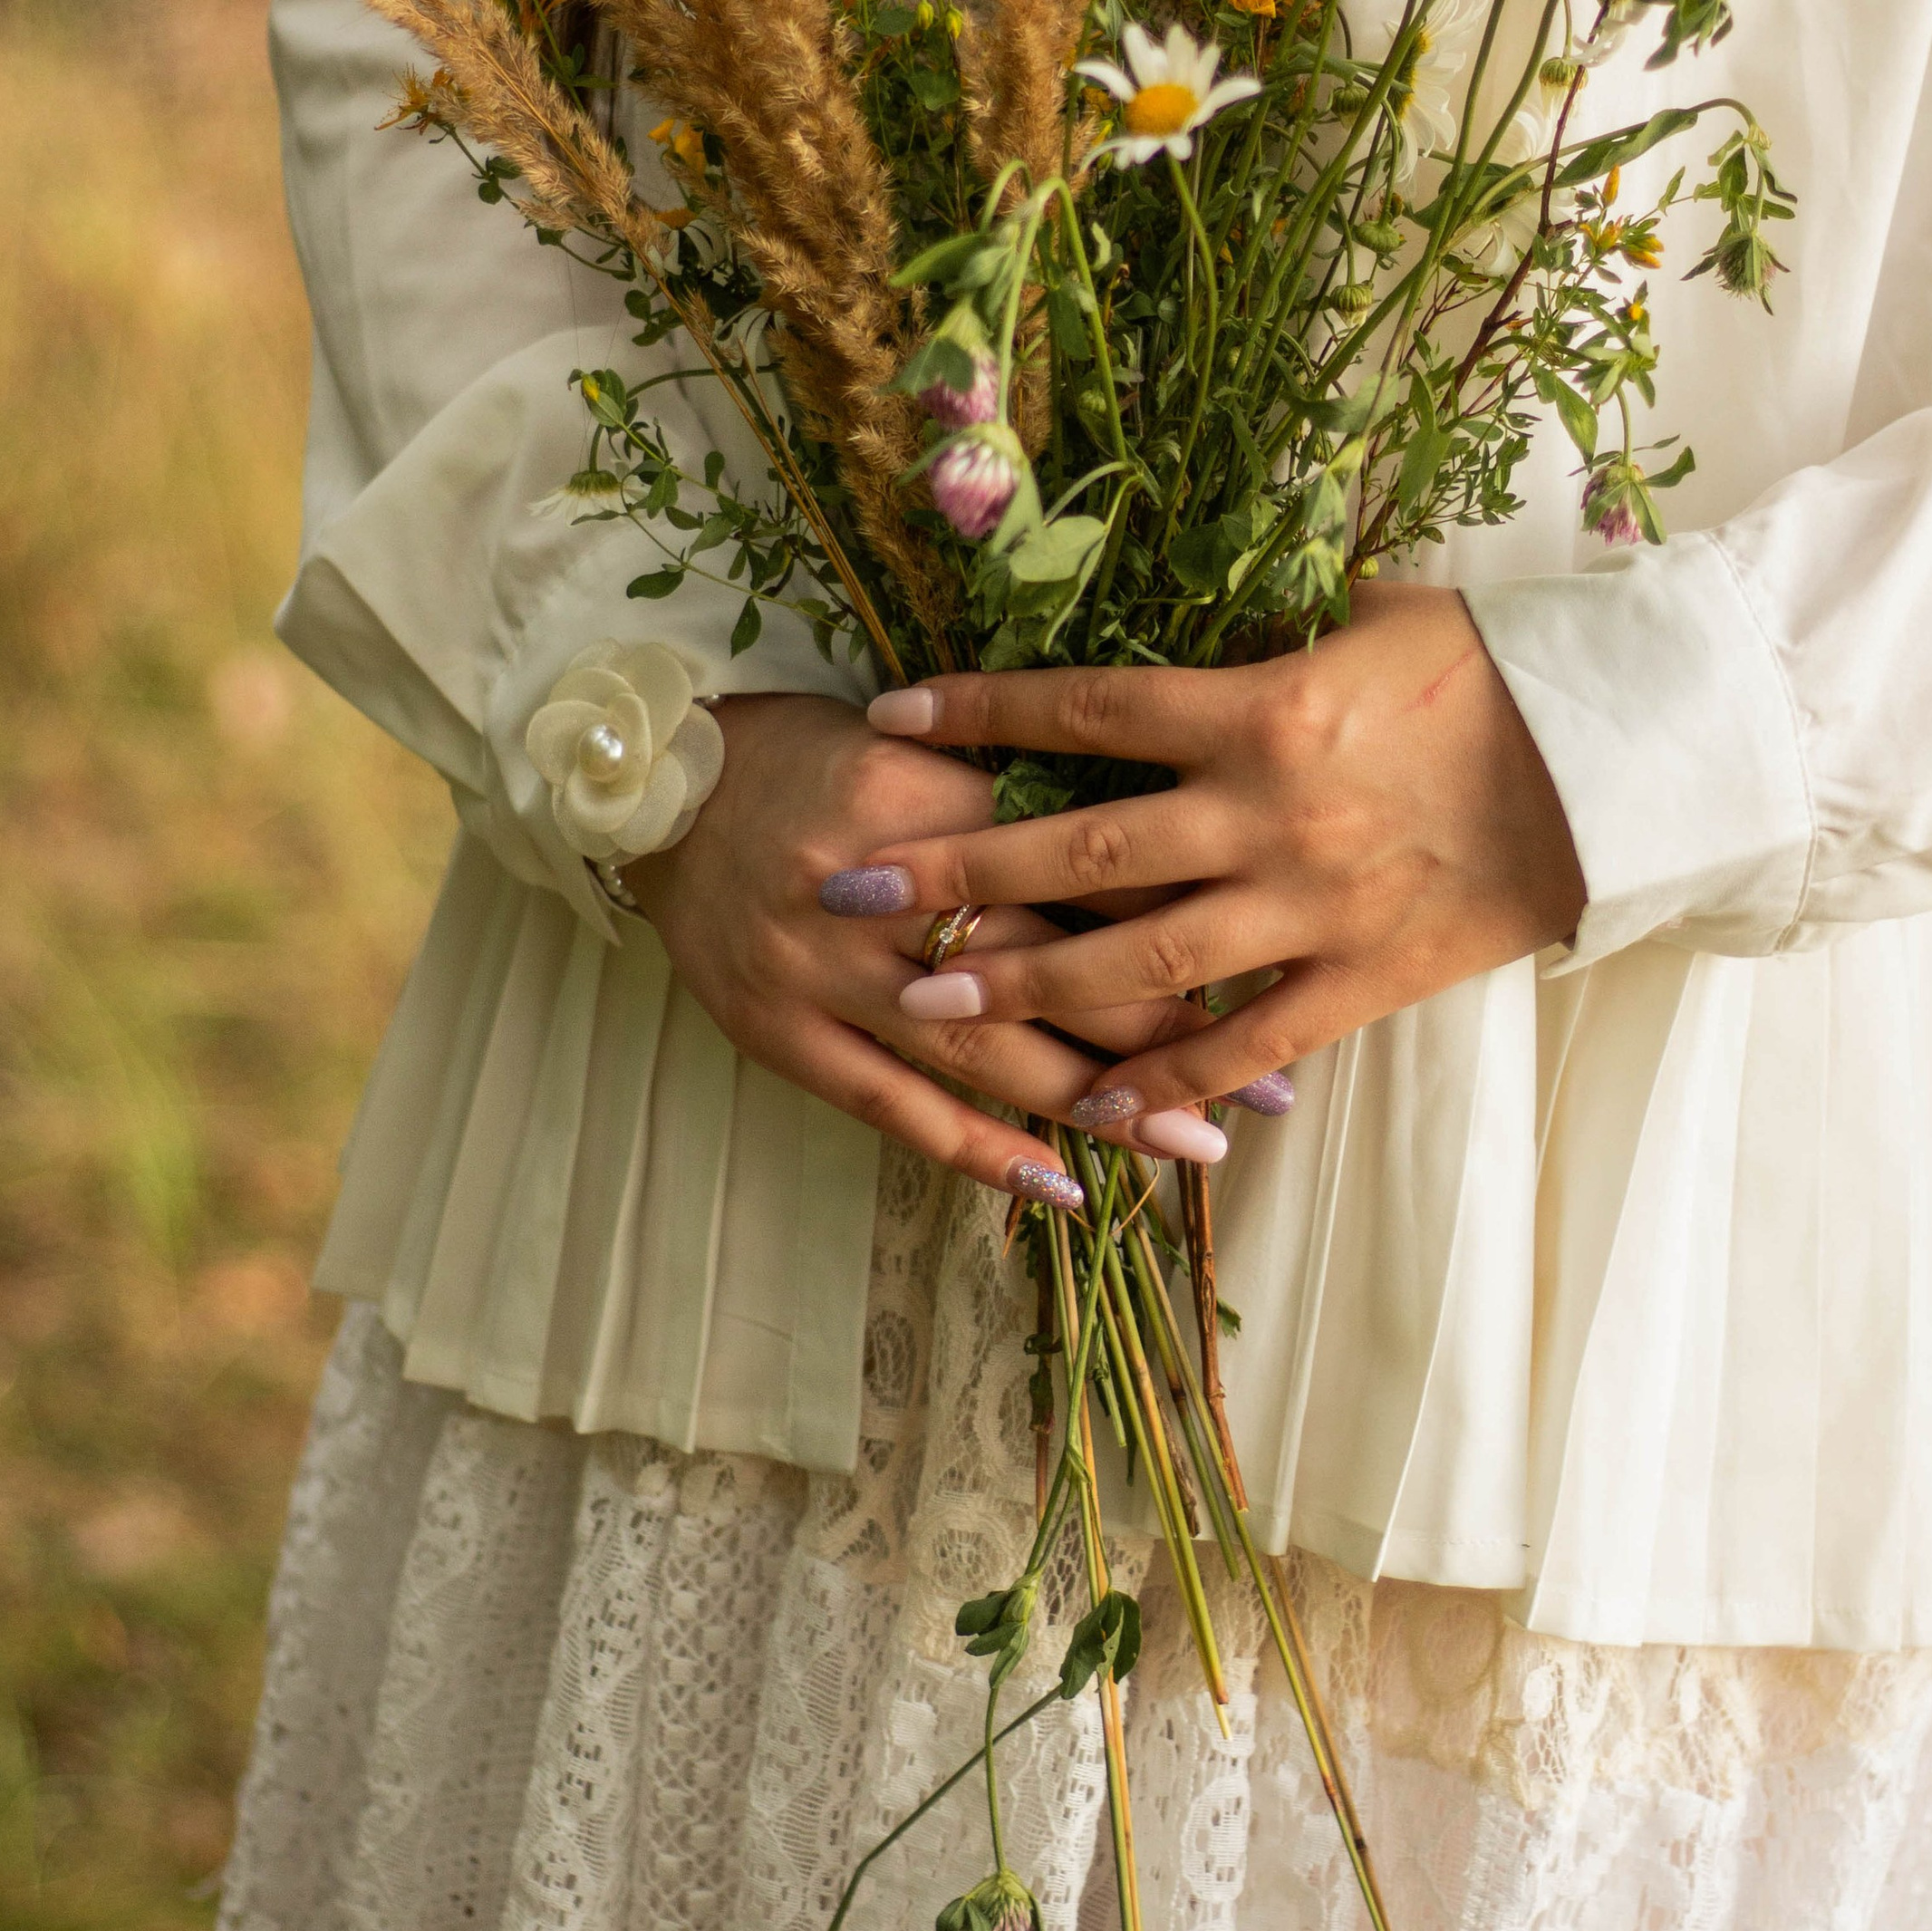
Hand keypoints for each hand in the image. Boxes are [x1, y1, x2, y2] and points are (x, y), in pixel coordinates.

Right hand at [624, 694, 1227, 1206]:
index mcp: (929, 791)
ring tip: (1194, 1146)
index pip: (1079, 860)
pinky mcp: (782, 1032)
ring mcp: (825, 968)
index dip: (1183, 913)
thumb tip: (1172, 845)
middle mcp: (881, 886)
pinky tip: (1059, 1185)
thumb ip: (1027, 793)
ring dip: (1097, 1105)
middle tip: (1269, 1085)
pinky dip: (979, 1150)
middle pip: (1050, 964)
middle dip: (1169, 1030)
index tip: (1271, 959)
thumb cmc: (820, 758)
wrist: (659, 787)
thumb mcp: (928, 744)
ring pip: (984, 1049)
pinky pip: (893, 1106)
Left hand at [855, 586, 1585, 1128]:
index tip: (889, 718)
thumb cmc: (1496, 666)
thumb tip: (1188, 608)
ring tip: (924, 999)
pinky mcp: (1369, 974)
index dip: (981, 712)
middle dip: (957, 869)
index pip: (1086, 707)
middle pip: (1080, 844)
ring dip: (1025, 981)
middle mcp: (1269, 809)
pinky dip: (1170, 1077)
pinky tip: (1093, 1105)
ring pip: (1142, 955)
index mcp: (1262, 705)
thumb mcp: (1372, 610)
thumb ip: (1267, 629)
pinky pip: (1250, 1040)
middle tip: (851, 888)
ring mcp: (1315, 902)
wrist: (1626, 755)